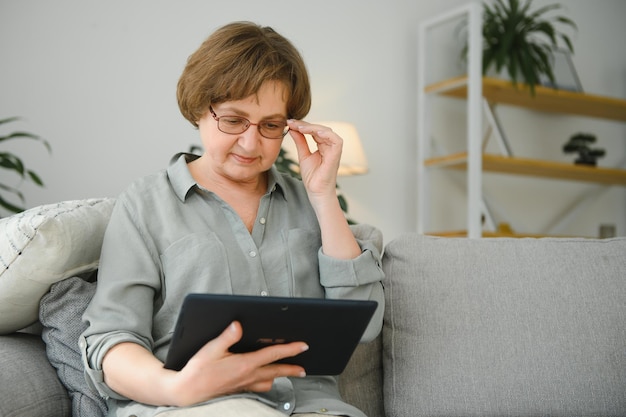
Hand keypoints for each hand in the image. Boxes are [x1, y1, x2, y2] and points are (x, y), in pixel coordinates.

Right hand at [170, 321, 307, 406]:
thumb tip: (239, 325)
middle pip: (276, 371)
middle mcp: (247, 376)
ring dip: (279, 376)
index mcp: (244, 364)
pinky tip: (265, 380)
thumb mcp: (211, 349)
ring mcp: (243, 385)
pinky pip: (258, 387)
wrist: (186, 392)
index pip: (272, 355)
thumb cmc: (197, 371)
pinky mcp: (238, 390)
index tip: (303, 346)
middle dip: (292, 368)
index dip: (290, 349)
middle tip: (304, 368)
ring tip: (288, 372)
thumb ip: (227, 336)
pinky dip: (266, 383)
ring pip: (268, 381)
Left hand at [286, 120, 341, 201]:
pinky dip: (325, 134)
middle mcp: (330, 146)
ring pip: (326, 131)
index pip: (314, 130)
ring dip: (313, 127)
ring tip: (300, 127)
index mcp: (323, 145)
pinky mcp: (336, 155)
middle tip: (292, 122)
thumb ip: (300, 141)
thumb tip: (292, 128)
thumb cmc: (312, 177)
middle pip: (319, 128)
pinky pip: (335, 140)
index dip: (302, 125)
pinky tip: (314, 132)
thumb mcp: (303, 155)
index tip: (289, 122)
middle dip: (305, 124)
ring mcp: (334, 150)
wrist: (316, 191)